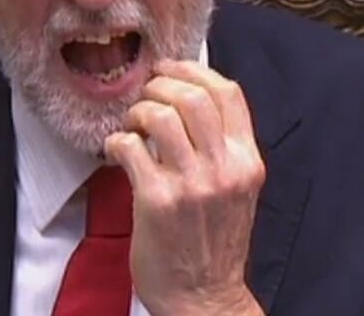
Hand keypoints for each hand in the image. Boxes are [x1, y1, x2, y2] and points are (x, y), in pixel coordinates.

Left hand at [104, 60, 265, 315]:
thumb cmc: (213, 243)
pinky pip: (130, 147)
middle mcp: (224, 169)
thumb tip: (186, 98)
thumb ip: (222, 147)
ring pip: (160, 115)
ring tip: (132, 126)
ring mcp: (191, 185)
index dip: (193, 70)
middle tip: (145, 96)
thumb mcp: (236, 189)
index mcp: (247, 162)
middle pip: (192, 96)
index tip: (169, 70)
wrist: (203, 298)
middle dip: (160, 85)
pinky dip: (116, 141)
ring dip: (138, 112)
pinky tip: (117, 152)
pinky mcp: (157, 201)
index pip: (228, 93)